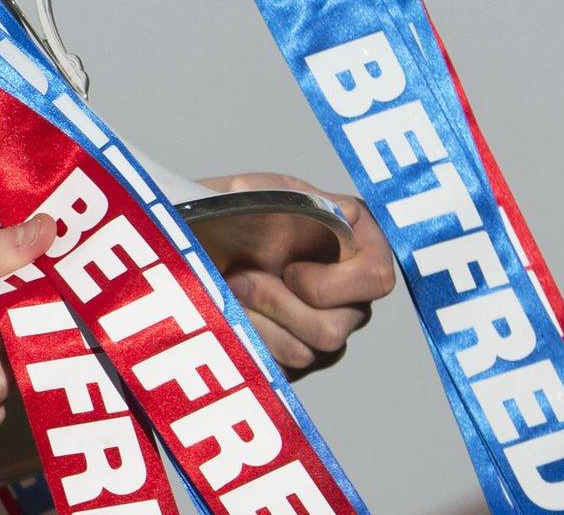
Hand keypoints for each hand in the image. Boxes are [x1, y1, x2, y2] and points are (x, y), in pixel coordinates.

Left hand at [201, 172, 396, 377]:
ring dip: (257, 320)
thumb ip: (297, 201)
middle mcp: (347, 294)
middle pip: (337, 329)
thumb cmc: (227, 212)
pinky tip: (227, 315)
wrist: (187, 239)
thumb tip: (345, 212)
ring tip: (229, 289)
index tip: (290, 270)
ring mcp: (321, 328)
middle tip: (239, 276)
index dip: (333, 284)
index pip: (376, 280)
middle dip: (278, 304)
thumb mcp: (254, 193)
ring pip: (306, 352)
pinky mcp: (291, 357)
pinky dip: (246, 342)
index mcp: (353, 246)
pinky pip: (278, 369)